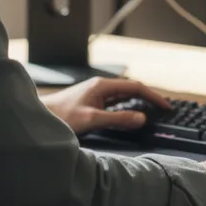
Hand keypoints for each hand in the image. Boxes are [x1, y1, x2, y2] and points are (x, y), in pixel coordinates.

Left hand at [41, 77, 171, 134]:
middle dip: (149, 98)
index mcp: (102, 86)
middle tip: (164, 109)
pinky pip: (115, 102)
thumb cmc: (61, 116)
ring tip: (152, 112)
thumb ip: (118, 119)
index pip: (136, 87)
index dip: (153, 96)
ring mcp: (96, 94)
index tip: (166, 106)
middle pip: (131, 89)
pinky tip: (130, 116)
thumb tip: (141, 118)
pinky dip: (127, 108)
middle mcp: (101, 87)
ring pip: (124, 96)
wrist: (40, 116)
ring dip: (138, 102)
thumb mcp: (92, 119)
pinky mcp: (92, 102)